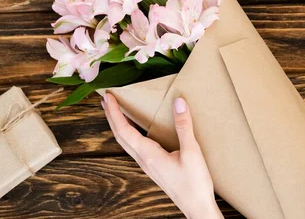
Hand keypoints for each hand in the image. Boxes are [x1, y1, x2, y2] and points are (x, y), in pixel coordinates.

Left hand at [102, 93, 222, 218]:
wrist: (197, 208)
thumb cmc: (194, 183)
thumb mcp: (192, 152)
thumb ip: (184, 126)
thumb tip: (178, 102)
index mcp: (148, 155)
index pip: (124, 130)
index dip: (114, 113)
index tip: (108, 97)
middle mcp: (144, 160)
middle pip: (120, 136)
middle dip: (112, 117)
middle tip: (106, 100)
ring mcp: (148, 165)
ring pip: (126, 142)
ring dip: (119, 125)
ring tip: (116, 112)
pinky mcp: (154, 167)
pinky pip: (135, 147)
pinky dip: (130, 134)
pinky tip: (137, 131)